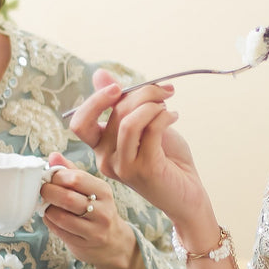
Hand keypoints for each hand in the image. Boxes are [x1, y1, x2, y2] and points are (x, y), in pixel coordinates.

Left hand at [41, 153, 136, 268]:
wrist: (112, 242)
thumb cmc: (97, 210)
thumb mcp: (91, 188)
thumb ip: (72, 171)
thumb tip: (53, 156)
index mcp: (104, 191)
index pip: (77, 179)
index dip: (57, 176)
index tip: (48, 177)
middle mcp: (102, 210)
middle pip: (67, 198)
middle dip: (48, 192)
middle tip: (42, 190)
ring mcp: (94, 229)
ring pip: (61, 216)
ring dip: (47, 209)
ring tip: (46, 204)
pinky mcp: (84, 244)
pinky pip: (59, 231)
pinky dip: (49, 222)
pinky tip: (50, 217)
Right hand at [66, 69, 209, 229]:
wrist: (188, 194)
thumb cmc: (167, 160)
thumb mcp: (143, 125)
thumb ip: (122, 103)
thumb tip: (100, 74)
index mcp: (101, 148)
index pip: (80, 123)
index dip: (95, 100)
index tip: (119, 88)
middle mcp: (106, 159)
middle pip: (114, 112)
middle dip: (142, 93)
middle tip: (164, 91)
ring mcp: (123, 166)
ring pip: (129, 121)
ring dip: (153, 104)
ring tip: (168, 107)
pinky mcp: (144, 169)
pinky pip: (150, 129)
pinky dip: (164, 115)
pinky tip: (174, 116)